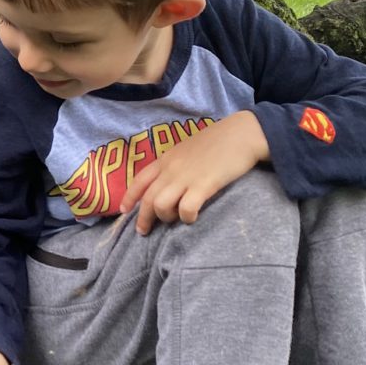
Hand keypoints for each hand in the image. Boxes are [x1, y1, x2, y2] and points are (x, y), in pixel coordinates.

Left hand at [120, 111, 268, 231]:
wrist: (241, 133)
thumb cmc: (218, 140)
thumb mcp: (187, 148)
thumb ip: (175, 163)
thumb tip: (168, 180)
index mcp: (166, 159)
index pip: (139, 180)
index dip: (129, 197)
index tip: (124, 211)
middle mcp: (171, 169)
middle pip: (147, 199)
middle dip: (143, 219)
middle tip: (144, 232)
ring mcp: (185, 177)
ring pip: (160, 206)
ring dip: (165, 218)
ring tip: (174, 220)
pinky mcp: (203, 185)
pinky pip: (186, 209)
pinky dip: (186, 217)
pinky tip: (192, 218)